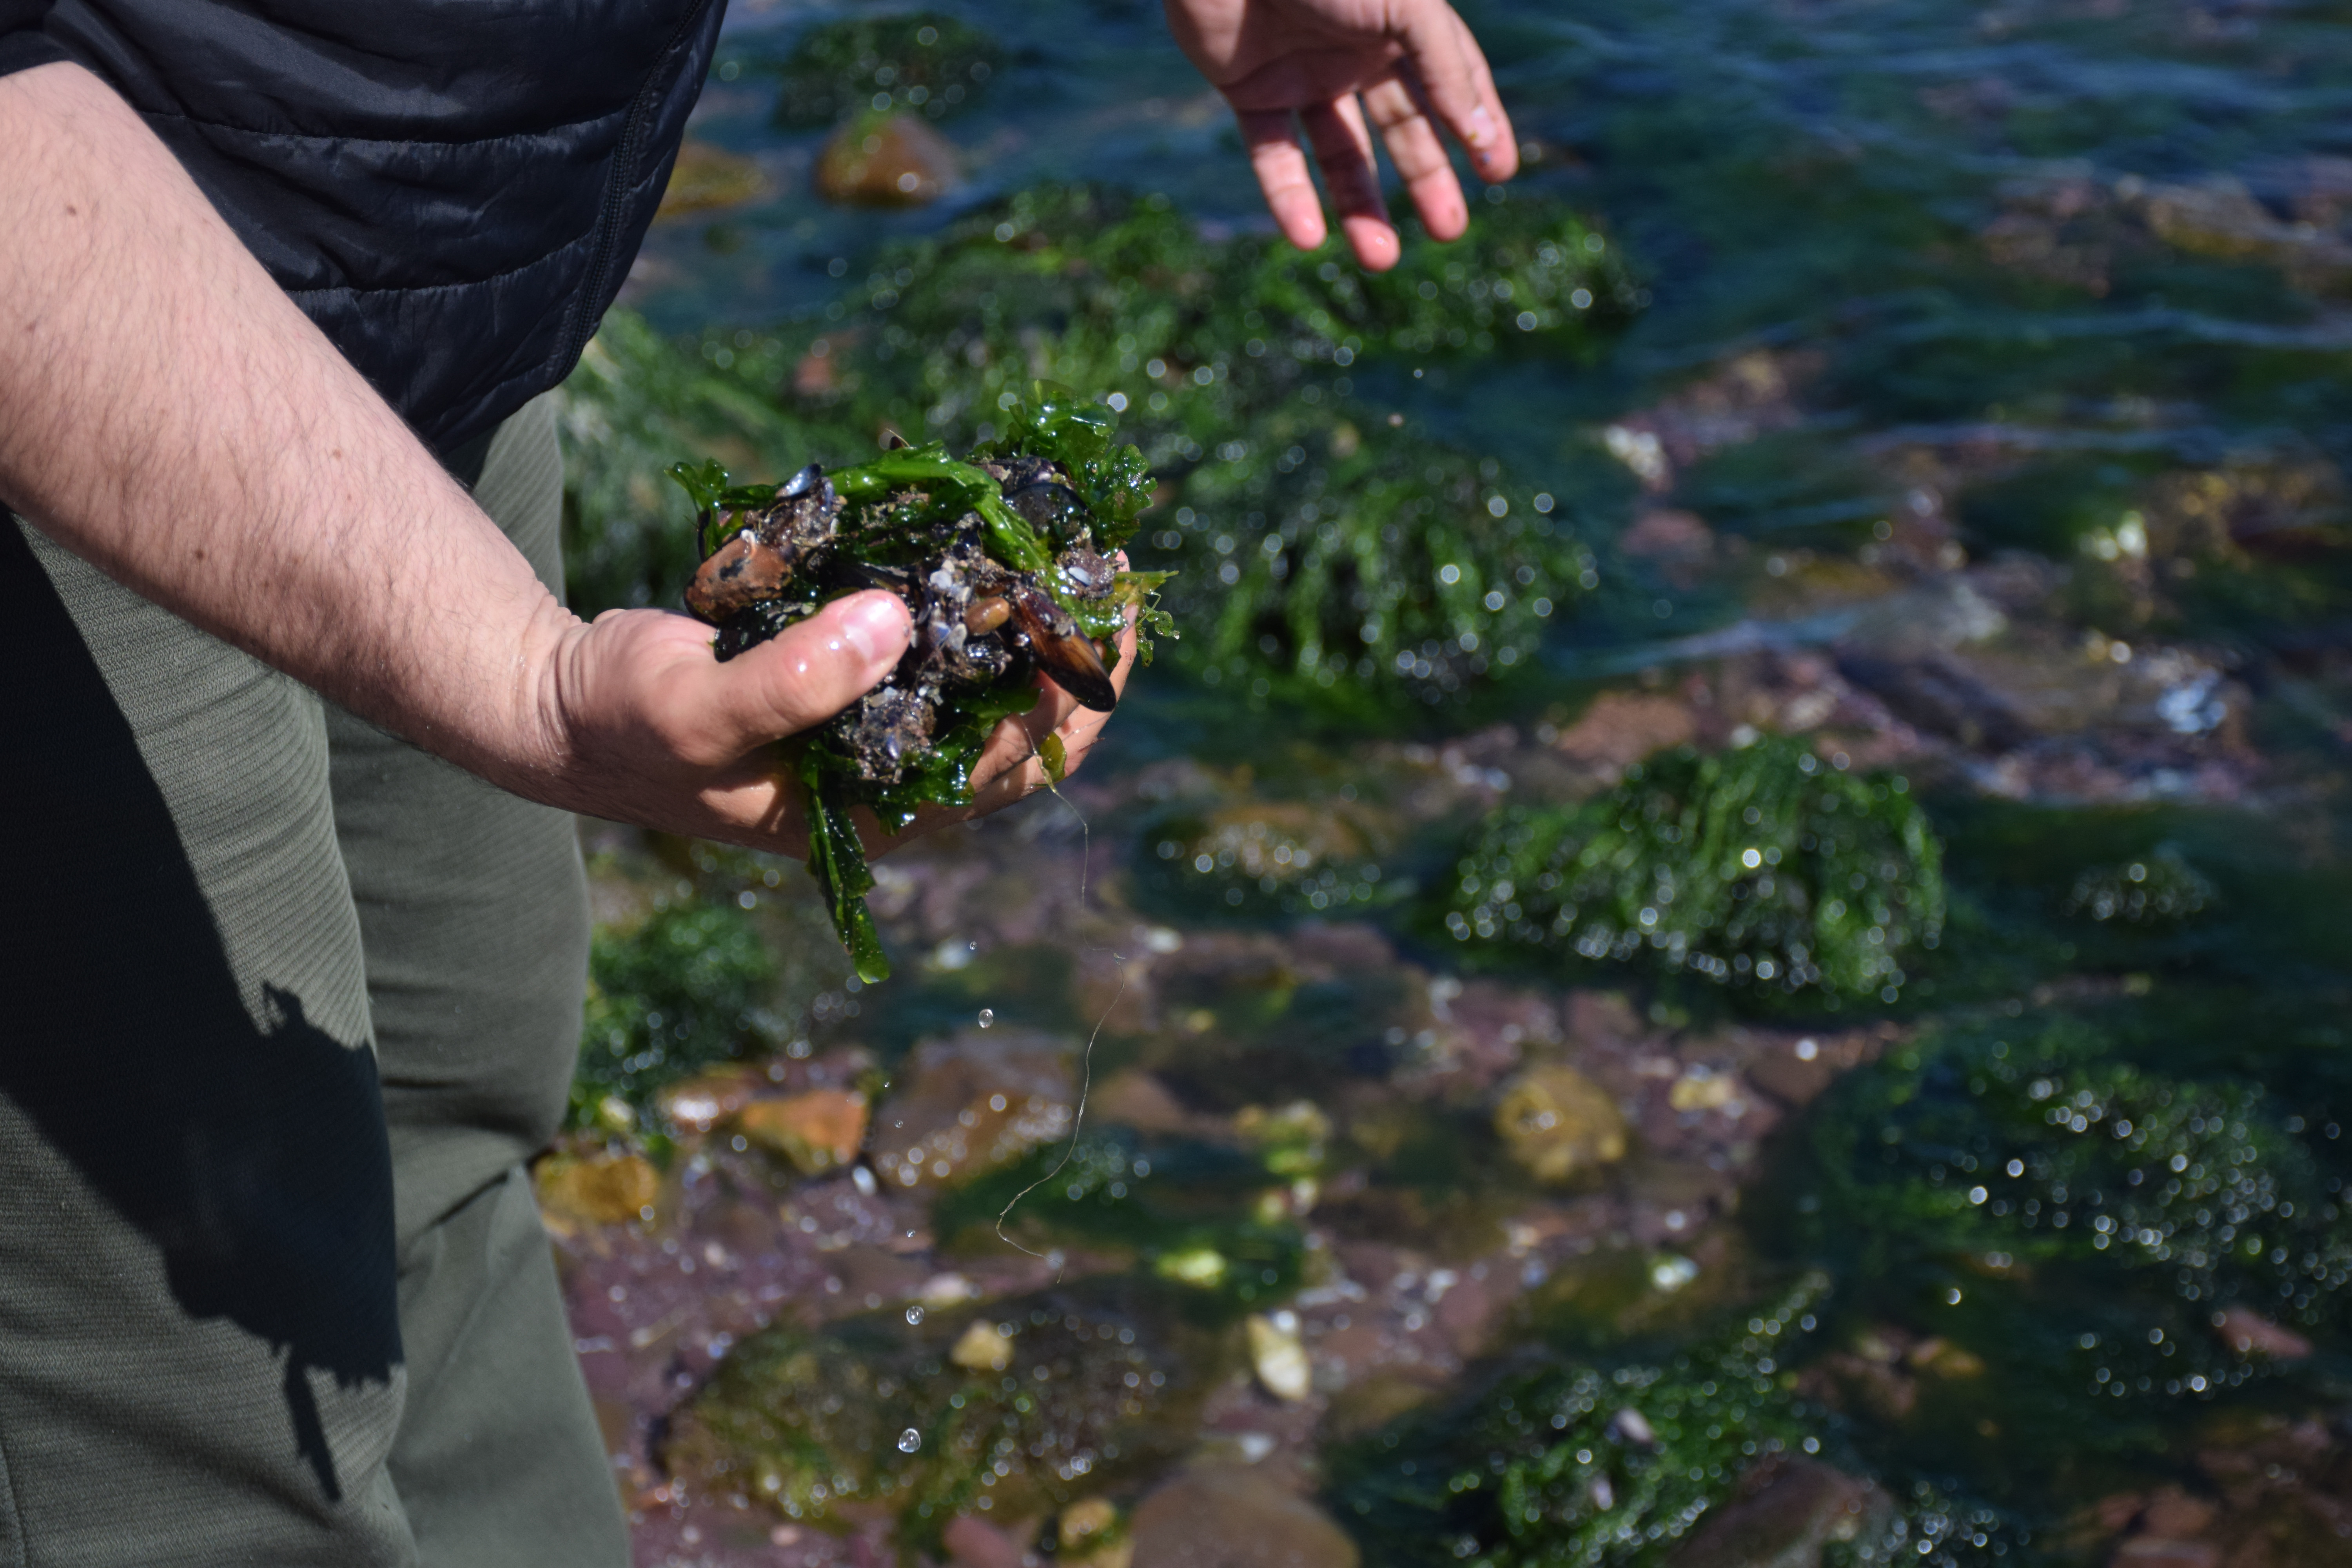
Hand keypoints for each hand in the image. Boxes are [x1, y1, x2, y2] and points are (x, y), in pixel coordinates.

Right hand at [533, 589, 1132, 858]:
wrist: (566, 704)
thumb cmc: (626, 721)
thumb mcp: (696, 709)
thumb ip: (792, 680)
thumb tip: (893, 624)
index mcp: (877, 814)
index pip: (1014, 763)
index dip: (1071, 692)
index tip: (1103, 612)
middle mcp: (893, 779)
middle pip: (1027, 727)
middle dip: (1076, 653)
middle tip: (1109, 565)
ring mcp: (877, 731)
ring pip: (992, 684)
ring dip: (1036, 624)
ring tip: (1072, 546)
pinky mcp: (855, 680)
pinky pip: (941, 646)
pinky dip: (975, 601)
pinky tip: (995, 542)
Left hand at [1163, 0, 1517, 270]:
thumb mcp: (1406, 7)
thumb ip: (1447, 69)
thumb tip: (1483, 136)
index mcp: (1400, 19)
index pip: (1450, 81)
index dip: (1476, 125)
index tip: (1499, 175)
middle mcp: (1354, 48)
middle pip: (1399, 125)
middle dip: (1425, 179)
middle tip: (1449, 231)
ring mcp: (1302, 71)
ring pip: (1338, 151)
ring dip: (1359, 207)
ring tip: (1380, 259)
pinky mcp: (1247, 88)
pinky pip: (1272, 152)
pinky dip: (1288, 197)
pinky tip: (1309, 238)